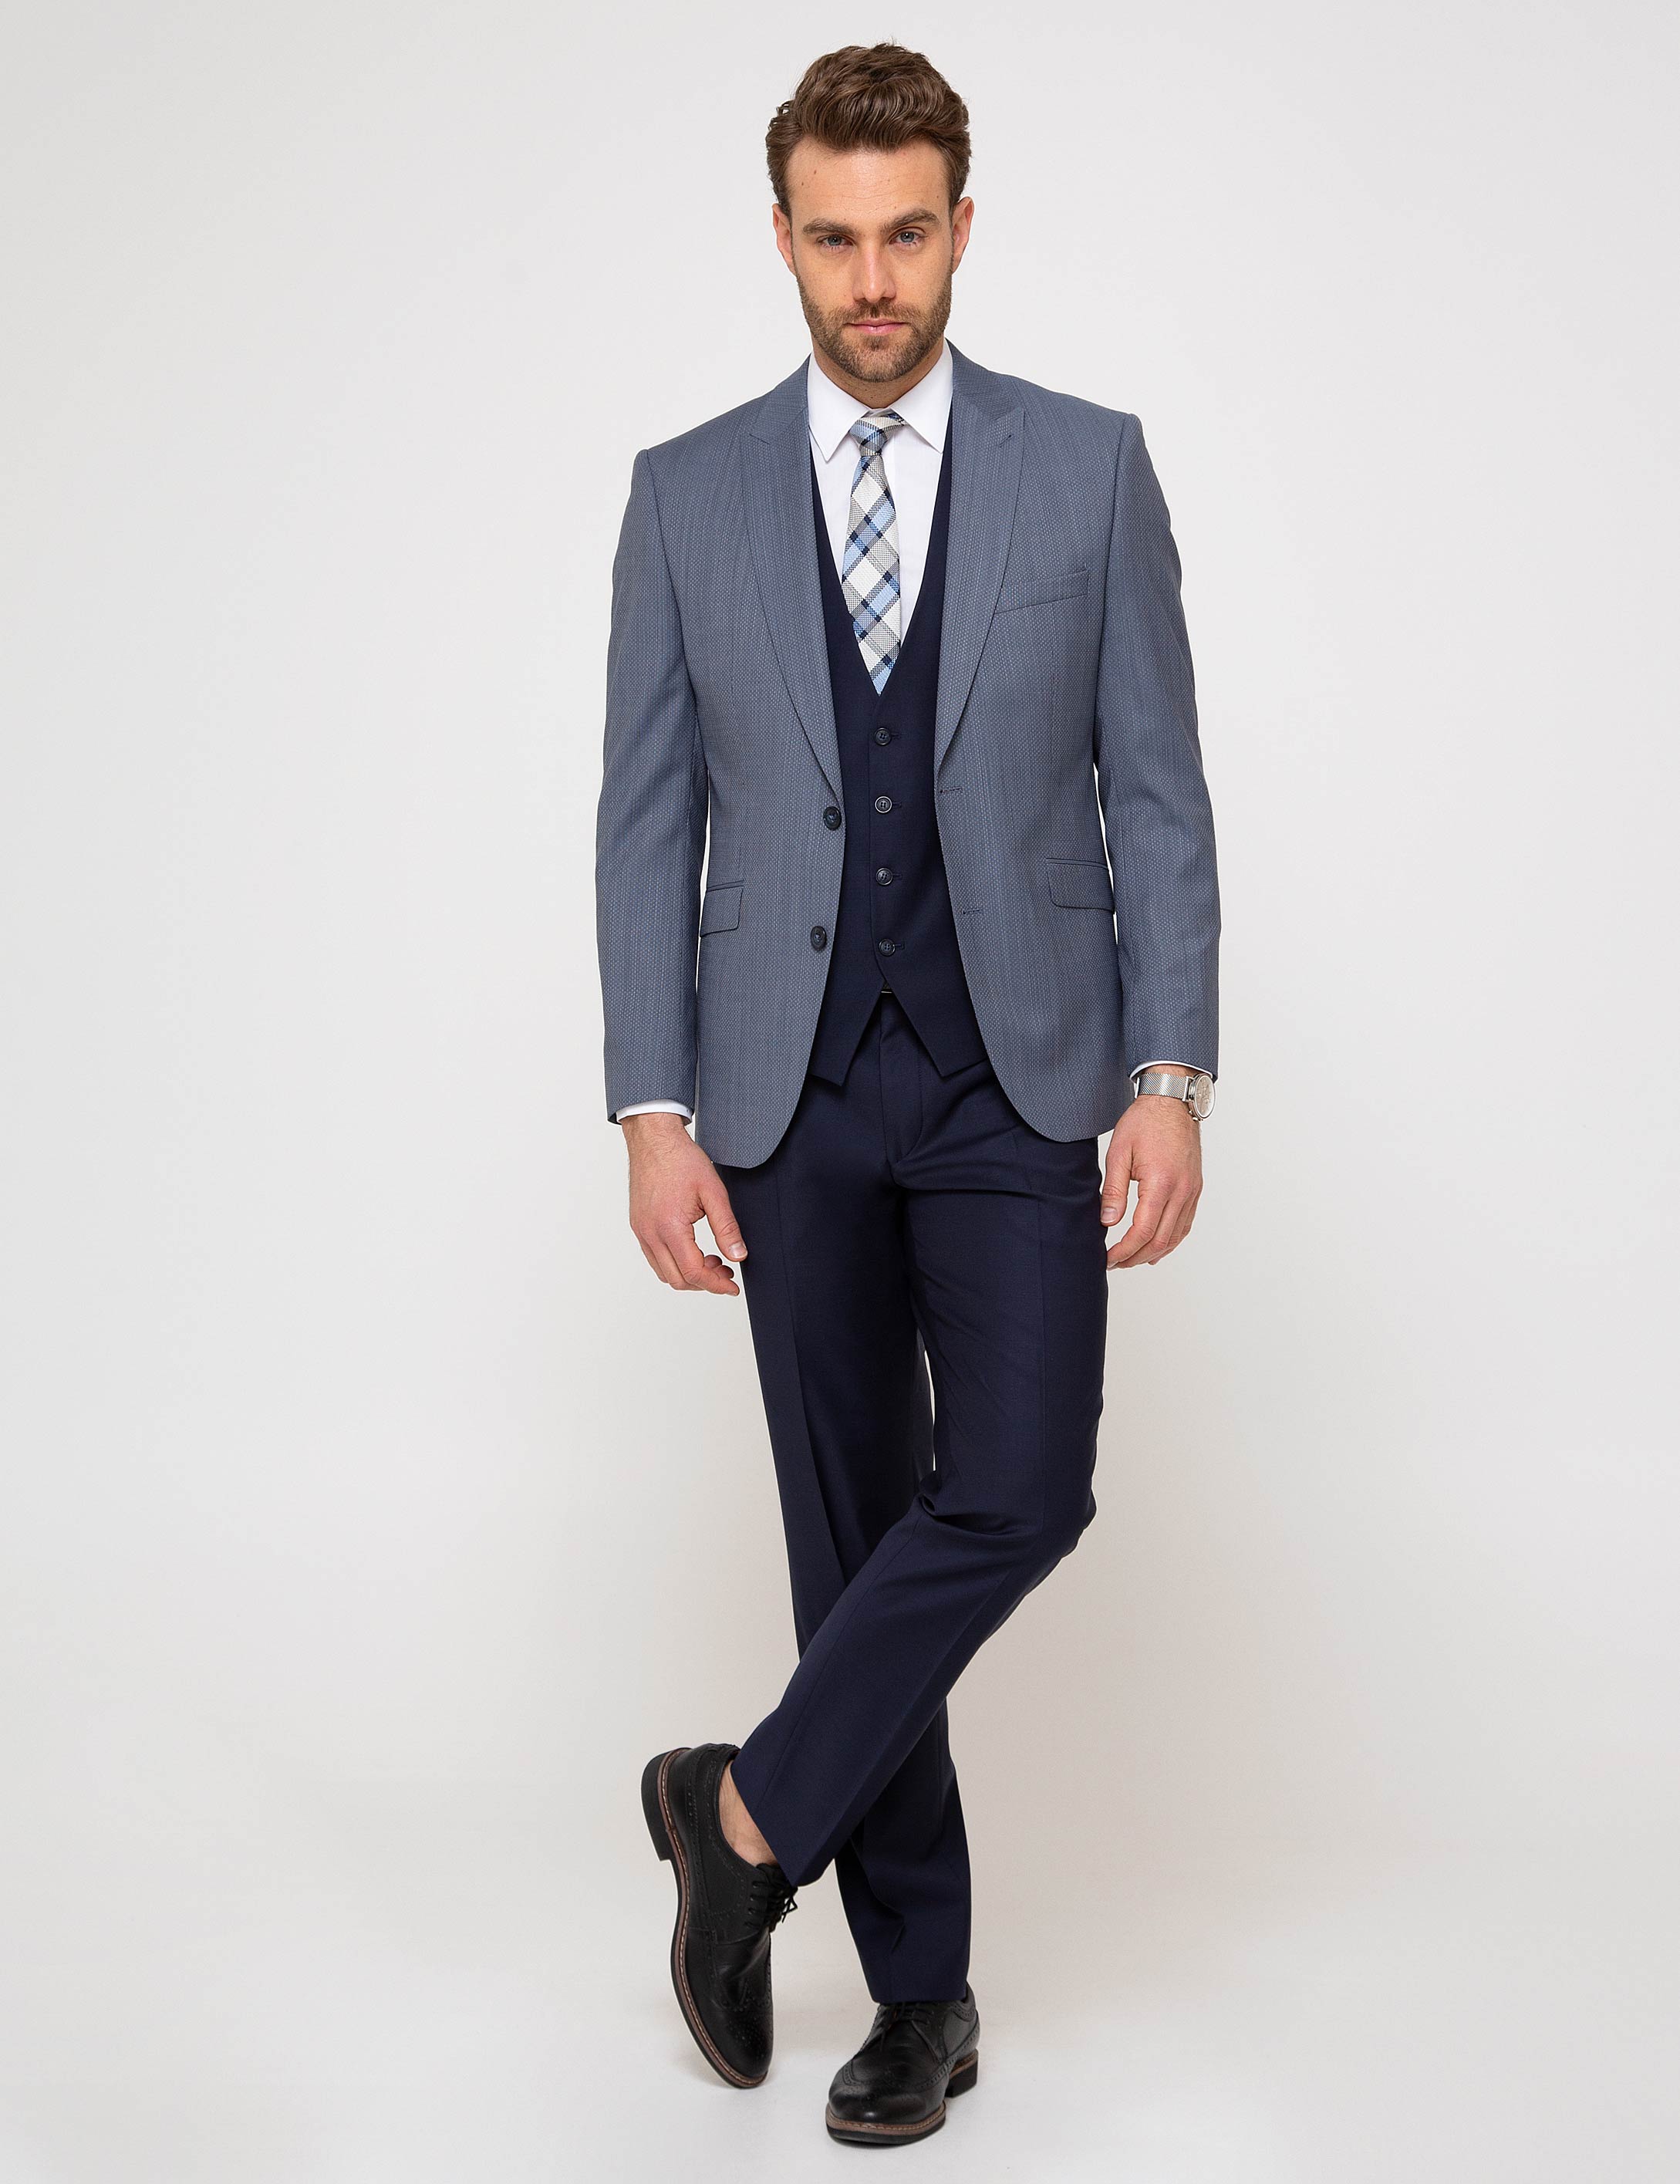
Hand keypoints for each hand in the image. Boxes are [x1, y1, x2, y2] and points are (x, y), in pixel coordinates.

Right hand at [620, 1113, 746, 1294]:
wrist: (654, 1140)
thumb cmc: (681, 1160)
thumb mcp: (713, 1191)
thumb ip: (727, 1227)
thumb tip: (738, 1256)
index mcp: (670, 1226)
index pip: (693, 1272)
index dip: (716, 1284)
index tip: (733, 1286)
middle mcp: (650, 1234)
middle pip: (677, 1279)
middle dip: (705, 1282)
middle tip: (726, 1270)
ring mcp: (641, 1231)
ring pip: (664, 1273)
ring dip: (689, 1275)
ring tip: (712, 1259)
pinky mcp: (638, 1226)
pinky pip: (654, 1258)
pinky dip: (674, 1263)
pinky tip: (692, 1250)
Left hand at [1100, 1097, 1202, 1268]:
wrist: (1172, 1101)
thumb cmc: (1144, 1122)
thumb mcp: (1119, 1153)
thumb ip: (1113, 1191)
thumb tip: (1107, 1222)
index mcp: (1161, 1183)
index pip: (1142, 1231)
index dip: (1124, 1251)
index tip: (1108, 1258)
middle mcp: (1182, 1191)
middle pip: (1160, 1240)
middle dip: (1136, 1257)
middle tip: (1116, 1263)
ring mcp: (1192, 1191)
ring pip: (1175, 1236)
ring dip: (1153, 1253)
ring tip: (1132, 1259)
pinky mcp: (1195, 1188)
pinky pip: (1185, 1224)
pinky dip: (1171, 1240)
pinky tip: (1157, 1247)